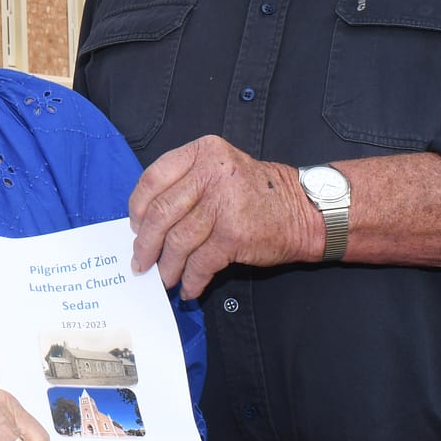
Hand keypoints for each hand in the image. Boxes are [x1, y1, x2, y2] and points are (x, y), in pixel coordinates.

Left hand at [127, 134, 314, 296]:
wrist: (305, 210)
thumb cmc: (255, 194)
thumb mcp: (219, 170)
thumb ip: (185, 184)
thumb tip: (144, 223)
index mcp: (203, 152)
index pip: (153, 178)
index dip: (138, 207)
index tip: (134, 226)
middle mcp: (212, 173)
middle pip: (161, 213)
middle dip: (146, 244)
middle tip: (141, 262)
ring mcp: (224, 203)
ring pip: (178, 241)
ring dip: (167, 266)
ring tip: (165, 278)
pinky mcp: (234, 234)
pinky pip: (200, 262)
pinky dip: (191, 279)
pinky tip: (188, 287)